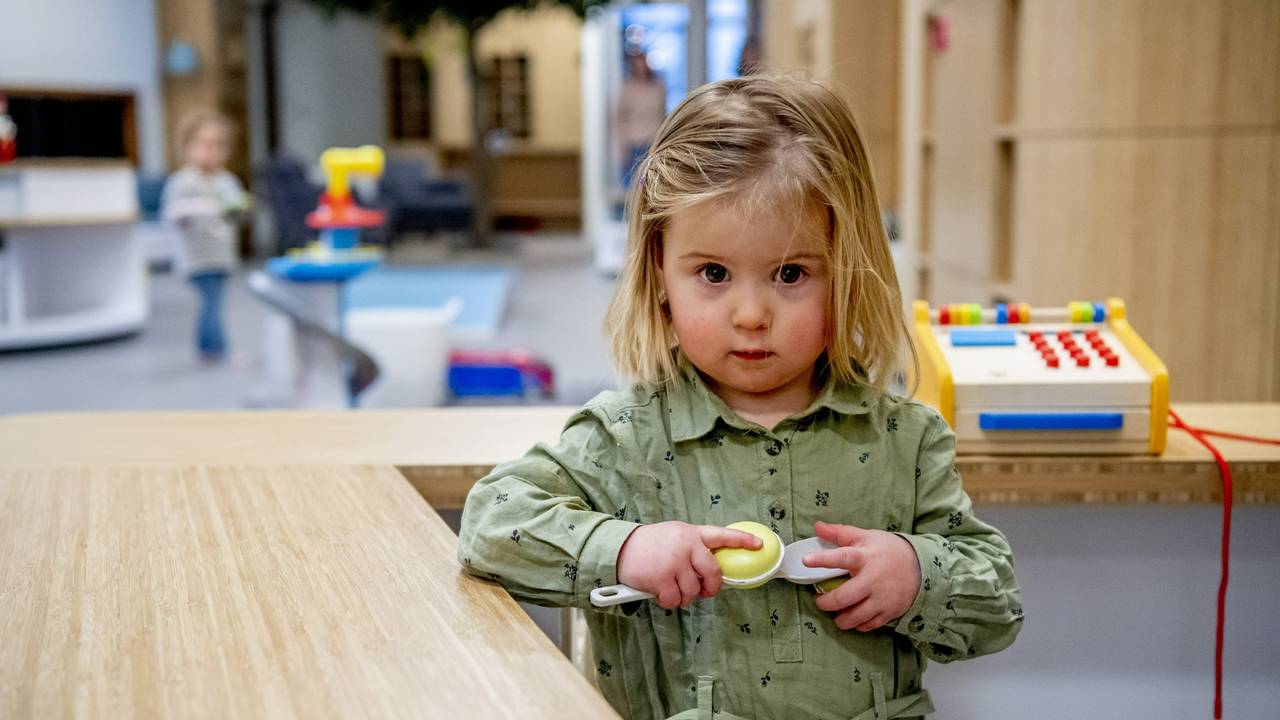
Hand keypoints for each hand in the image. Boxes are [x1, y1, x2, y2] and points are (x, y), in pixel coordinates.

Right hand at [616, 521, 761, 608]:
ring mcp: (674, 562)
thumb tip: (712, 570)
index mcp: (691, 533)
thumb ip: (693, 548)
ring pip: (694, 591)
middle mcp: (686, 546)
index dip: (742, 540)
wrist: (619, 548)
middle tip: (704, 591)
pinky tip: (660, 592)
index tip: (758, 544)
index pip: (721, 535)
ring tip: (671, 587)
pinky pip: (676, 600)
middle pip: (713, 574)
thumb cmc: (649, 545)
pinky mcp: (661, 578)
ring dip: (684, 596)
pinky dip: (669, 601)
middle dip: (711, 588)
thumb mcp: (674, 536)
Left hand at [802, 520, 921, 631]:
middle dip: (827, 603)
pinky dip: (858, 624)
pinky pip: (869, 624)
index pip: (841, 557)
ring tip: (836, 613)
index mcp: (865, 557)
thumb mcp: (866, 536)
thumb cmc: (888, 550)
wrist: (921, 566)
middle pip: (844, 597)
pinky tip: (853, 618)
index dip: (823, 559)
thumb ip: (840, 533)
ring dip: (841, 619)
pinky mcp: (890, 611)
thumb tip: (817, 526)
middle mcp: (873, 579)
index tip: (807, 561)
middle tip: (820, 601)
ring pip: (855, 616)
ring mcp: (882, 598)